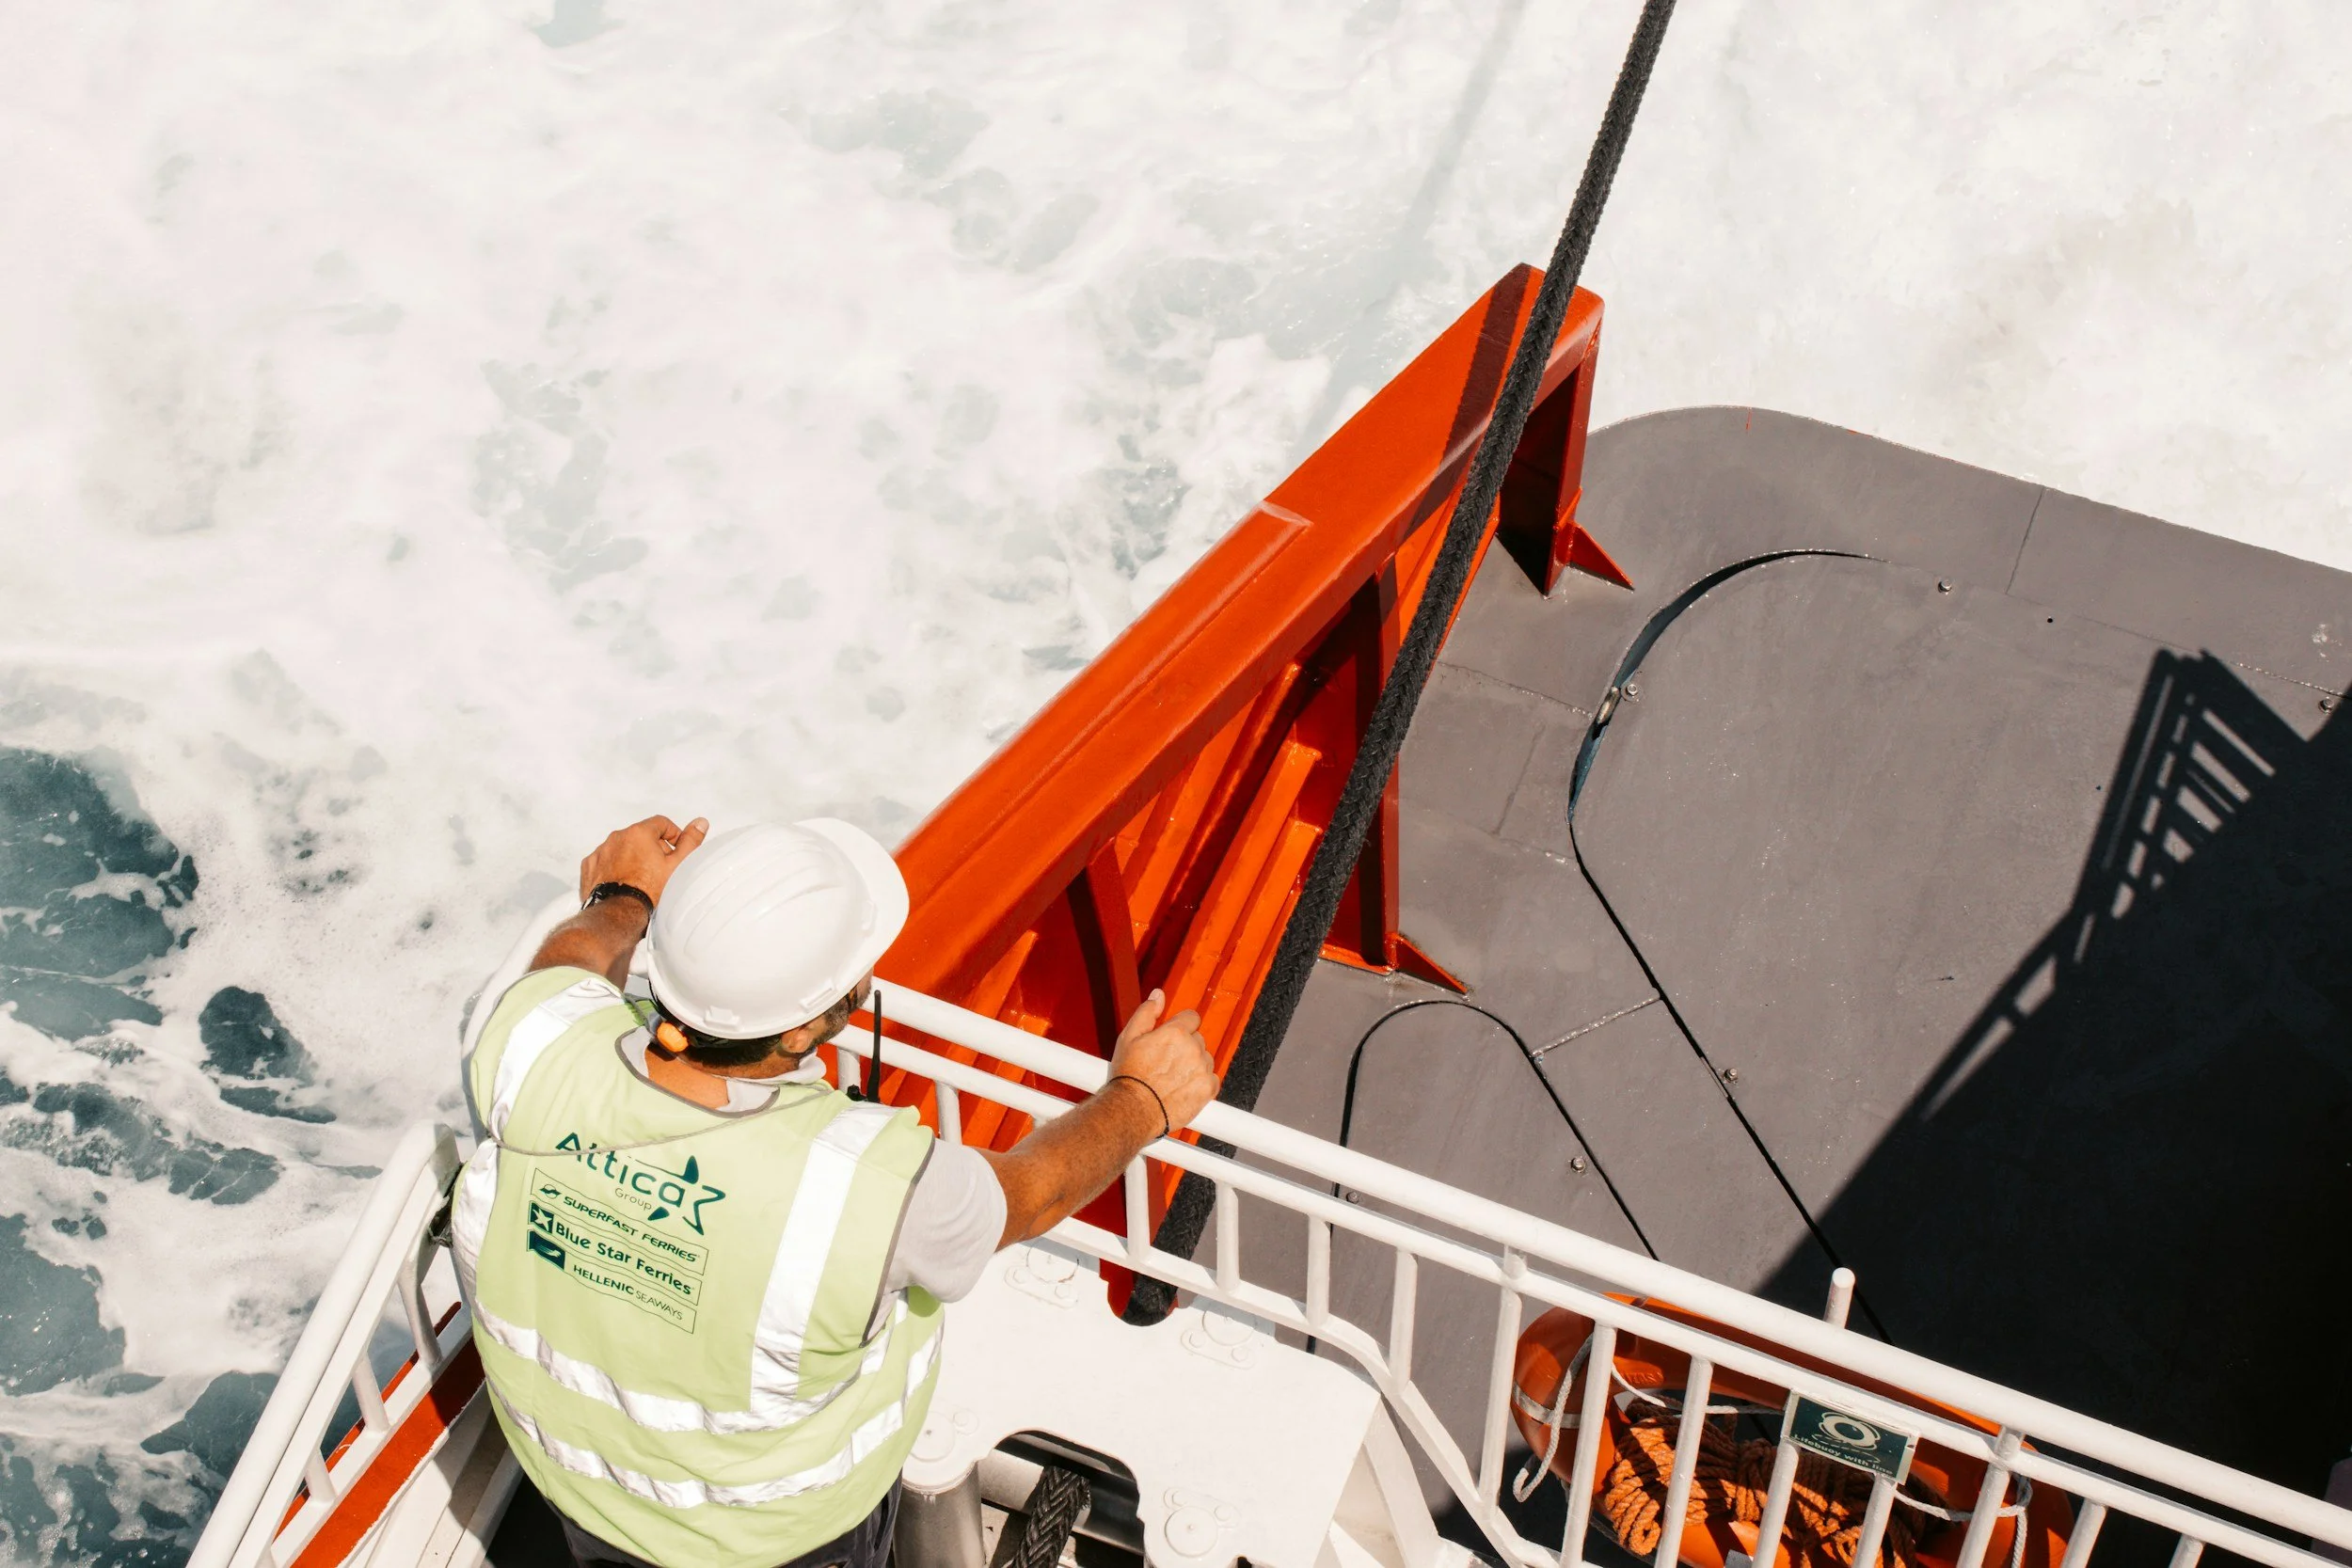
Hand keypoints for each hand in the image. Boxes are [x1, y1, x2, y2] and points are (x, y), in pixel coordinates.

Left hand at [578, 816, 709, 904]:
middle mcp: (617, 837)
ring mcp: (600, 852)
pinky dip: (615, 867)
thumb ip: (690, 841)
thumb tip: (700, 822)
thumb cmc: (649, 891)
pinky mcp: (590, 866)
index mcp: (639, 833)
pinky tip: (623, 881)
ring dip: (633, 856)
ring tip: (641, 878)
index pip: (661, 823)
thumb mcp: (677, 866)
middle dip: (653, 848)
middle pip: (641, 835)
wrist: (618, 914)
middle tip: (662, 868)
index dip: (673, 834)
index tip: (676, 850)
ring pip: (622, 848)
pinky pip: (605, 860)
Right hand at [1106, 989, 1218, 1129]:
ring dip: (1194, 1065)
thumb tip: (1159, 995)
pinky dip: (1201, 1083)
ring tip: (1173, 1077)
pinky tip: (1183, 1088)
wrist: (1133, 1111)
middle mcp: (1193, 1048)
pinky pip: (1212, 1080)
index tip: (1173, 1038)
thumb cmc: (1129, 1076)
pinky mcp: (1207, 1089)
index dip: (1181, 1026)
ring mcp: (1202, 1069)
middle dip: (1185, 1047)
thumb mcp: (1129, 1037)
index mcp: (1176, 1032)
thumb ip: (1147, 1012)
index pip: (1192, 1017)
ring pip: (1205, 1059)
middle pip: (1198, 1039)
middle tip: (1167, 1062)